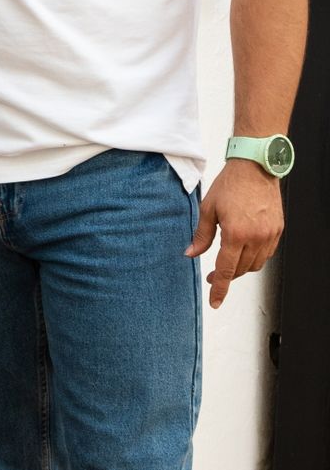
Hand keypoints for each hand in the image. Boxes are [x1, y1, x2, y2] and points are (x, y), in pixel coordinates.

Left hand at [186, 158, 284, 307]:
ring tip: (228, 261)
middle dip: (226, 277)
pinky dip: (254, 258)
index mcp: (236, 234)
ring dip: (241, 268)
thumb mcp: (208, 209)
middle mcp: (256, 237)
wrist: (255, 167)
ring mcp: (269, 234)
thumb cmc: (230, 185)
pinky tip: (243, 251)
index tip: (215, 302)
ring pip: (255, 264)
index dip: (220, 289)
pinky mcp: (278, 230)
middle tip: (213, 276)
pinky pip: (266, 253)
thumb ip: (200, 235)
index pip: (226, 270)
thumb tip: (190, 254)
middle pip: (240, 270)